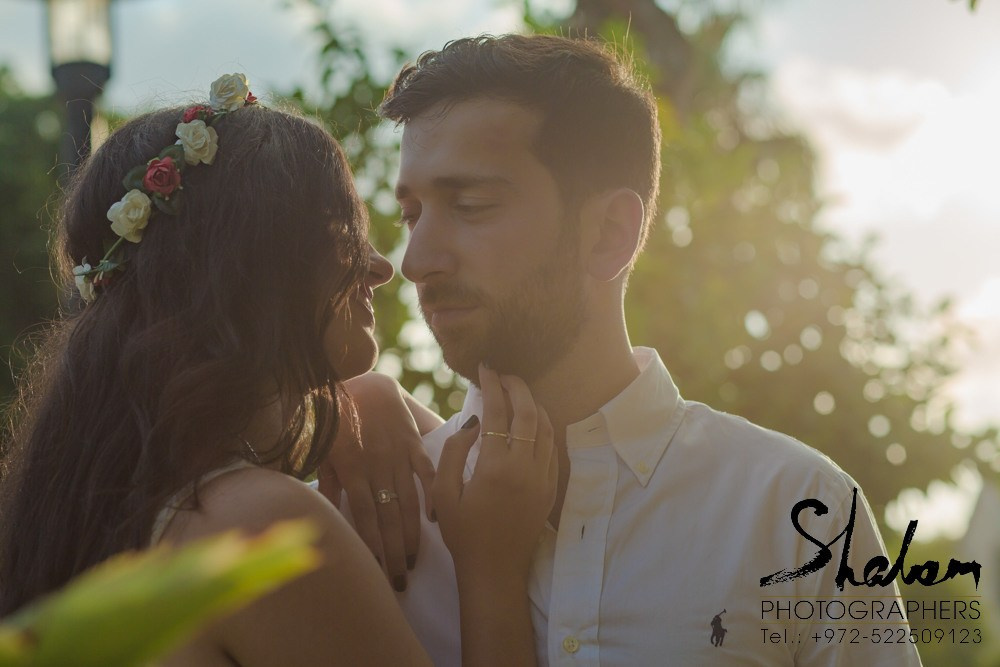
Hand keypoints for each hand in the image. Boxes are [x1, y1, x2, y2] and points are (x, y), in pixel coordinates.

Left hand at [317, 372, 435, 590]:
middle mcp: (377, 465)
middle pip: (388, 516)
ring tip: (413, 559)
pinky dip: (431, 492)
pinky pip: (425, 470)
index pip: (366, 517)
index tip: (377, 571)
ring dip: (411, 532)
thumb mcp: (324, 451)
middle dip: (393, 551)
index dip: (372, 546)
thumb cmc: (336, 418)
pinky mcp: (413, 441)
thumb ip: (329, 484)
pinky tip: (436, 516)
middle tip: (399, 579)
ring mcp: (397, 453)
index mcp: (354, 470)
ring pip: (407, 500)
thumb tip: (328, 516)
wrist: (360, 382)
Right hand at [433, 365, 557, 580]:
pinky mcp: (550, 488)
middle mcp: (524, 467)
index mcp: (495, 466)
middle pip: (528, 412)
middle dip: (517, 387)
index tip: (485, 369)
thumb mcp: (443, 493)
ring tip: (517, 394)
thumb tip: (472, 423)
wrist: (495, 570)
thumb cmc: (463, 533)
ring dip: (533, 405)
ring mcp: (542, 477)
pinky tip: (532, 422)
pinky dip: (543, 427)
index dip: (491, 386)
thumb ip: (454, 452)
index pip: (496, 412)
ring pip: (546, 427)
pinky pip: (552, 447)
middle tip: (504, 374)